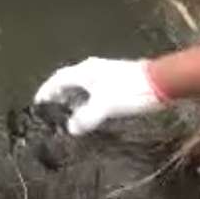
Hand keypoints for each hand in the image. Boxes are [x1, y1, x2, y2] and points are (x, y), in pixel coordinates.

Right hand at [33, 57, 165, 136]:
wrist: (162, 81)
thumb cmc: (131, 91)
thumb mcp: (104, 106)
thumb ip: (85, 118)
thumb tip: (71, 128)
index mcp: (85, 71)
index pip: (58, 79)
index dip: (46, 91)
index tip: (37, 104)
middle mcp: (93, 70)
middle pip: (70, 82)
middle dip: (59, 97)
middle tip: (53, 113)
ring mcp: (107, 75)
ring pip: (84, 87)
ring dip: (75, 100)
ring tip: (70, 117)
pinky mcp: (119, 81)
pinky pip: (95, 92)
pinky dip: (88, 102)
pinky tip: (93, 114)